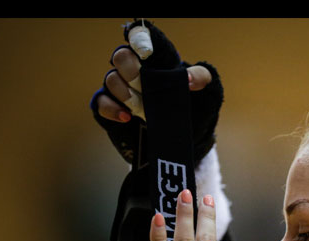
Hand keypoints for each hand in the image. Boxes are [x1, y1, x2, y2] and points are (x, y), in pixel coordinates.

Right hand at [96, 48, 212, 123]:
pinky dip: (113, 109)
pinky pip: (102, 103)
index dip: (138, 38)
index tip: (146, 51)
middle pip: (121, 56)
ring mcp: (121, 88)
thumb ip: (200, 77)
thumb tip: (187, 79)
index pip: (140, 37)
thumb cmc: (194, 106)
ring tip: (143, 108)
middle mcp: (134, 68)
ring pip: (111, 79)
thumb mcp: (205, 91)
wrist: (186, 135)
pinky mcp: (113, 107)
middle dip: (132, 71)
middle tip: (146, 86)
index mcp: (155, 58)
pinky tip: (127, 117)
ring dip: (127, 94)